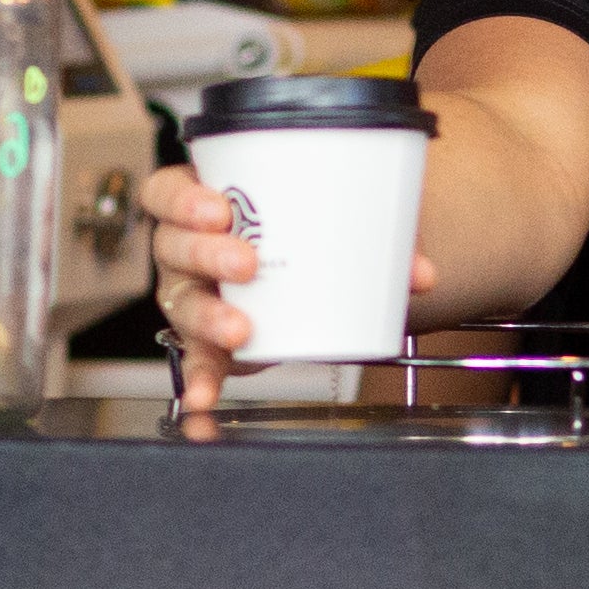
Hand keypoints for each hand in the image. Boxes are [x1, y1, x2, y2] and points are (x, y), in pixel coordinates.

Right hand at [143, 161, 437, 414]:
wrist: (307, 275)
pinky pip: (196, 359)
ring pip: (181, 302)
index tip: (218, 209)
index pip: (168, 190)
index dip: (183, 198)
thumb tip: (420, 273)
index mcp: (207, 202)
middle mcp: (187, 248)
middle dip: (207, 253)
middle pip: (174, 246)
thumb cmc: (307, 232)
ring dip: (209, 317)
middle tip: (247, 263)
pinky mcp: (207, 339)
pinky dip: (202, 379)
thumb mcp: (338, 221)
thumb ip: (380, 237)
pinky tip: (204, 397)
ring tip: (241, 329)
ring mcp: (192, 294)